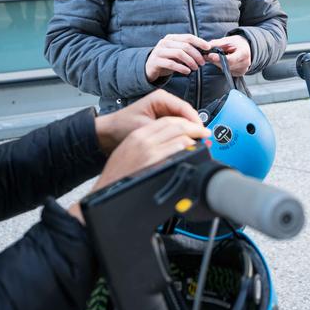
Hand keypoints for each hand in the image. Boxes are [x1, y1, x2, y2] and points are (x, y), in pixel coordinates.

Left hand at [94, 90, 201, 153]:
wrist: (108, 133)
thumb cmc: (121, 126)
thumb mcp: (145, 128)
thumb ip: (165, 132)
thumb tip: (183, 136)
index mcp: (160, 98)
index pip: (185, 108)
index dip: (196, 121)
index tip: (203, 133)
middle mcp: (164, 102)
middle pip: (187, 114)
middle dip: (195, 127)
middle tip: (203, 140)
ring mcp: (164, 110)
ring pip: (183, 121)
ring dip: (189, 131)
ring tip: (196, 142)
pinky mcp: (162, 120)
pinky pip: (177, 126)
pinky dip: (182, 134)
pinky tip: (185, 142)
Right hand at [94, 117, 210, 191]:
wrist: (104, 189)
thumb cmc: (116, 174)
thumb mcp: (128, 151)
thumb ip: (147, 143)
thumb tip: (170, 143)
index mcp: (138, 135)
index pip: (166, 120)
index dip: (184, 121)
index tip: (194, 125)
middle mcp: (143, 139)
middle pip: (175, 125)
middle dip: (194, 127)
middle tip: (205, 132)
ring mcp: (148, 150)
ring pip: (178, 136)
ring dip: (193, 137)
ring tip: (202, 141)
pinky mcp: (153, 162)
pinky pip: (176, 149)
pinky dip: (187, 147)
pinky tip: (191, 150)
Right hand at [145, 33, 210, 82]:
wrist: (150, 68)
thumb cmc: (168, 60)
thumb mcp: (178, 54)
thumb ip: (190, 52)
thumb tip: (207, 52)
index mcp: (171, 38)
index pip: (188, 37)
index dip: (199, 42)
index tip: (208, 48)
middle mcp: (165, 42)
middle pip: (185, 46)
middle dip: (196, 55)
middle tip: (202, 63)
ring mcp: (159, 51)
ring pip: (179, 54)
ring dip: (190, 61)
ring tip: (196, 68)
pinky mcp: (156, 61)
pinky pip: (171, 64)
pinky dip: (182, 68)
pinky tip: (187, 71)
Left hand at [206, 35, 251, 76]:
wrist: (245, 47)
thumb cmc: (237, 43)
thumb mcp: (228, 40)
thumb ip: (217, 44)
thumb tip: (206, 47)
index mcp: (244, 53)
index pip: (230, 59)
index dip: (219, 59)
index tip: (210, 55)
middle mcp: (245, 63)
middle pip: (227, 65)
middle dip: (216, 61)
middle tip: (207, 55)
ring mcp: (242, 70)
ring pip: (225, 69)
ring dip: (217, 63)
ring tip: (214, 56)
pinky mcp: (239, 73)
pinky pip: (227, 71)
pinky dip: (222, 66)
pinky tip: (221, 61)